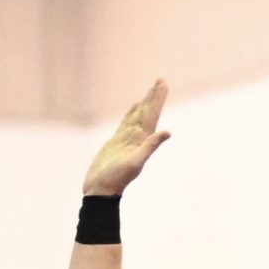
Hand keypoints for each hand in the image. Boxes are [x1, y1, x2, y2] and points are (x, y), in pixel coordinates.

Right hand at [84, 80, 170, 195]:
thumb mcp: (135, 162)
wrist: (101, 189)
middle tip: (161, 79)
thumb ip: (150, 146)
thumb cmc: (116, 178)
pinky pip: (126, 122)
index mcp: (143, 139)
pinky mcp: (116, 141)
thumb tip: (167, 132)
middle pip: (148, 112)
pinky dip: (131, 113)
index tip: (163, 83)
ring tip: (151, 90)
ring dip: (145, 103)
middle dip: (154, 96)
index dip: (158, 98)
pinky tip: (135, 107)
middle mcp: (137, 137)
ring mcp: (127, 139)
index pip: (153, 114)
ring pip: (138, 115)